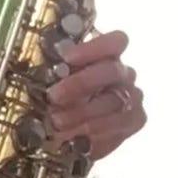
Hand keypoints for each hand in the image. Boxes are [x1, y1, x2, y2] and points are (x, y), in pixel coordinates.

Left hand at [47, 30, 145, 160]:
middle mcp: (123, 72)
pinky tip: (78, 136)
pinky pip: (121, 122)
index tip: (67, 58)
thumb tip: (40, 71)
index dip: (94, 48)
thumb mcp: (54, 85)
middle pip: (112, 70)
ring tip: (58, 122)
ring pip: (115, 100)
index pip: (115, 41)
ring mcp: (132, 95)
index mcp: (106, 54)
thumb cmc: (62, 102)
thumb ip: (54, 74)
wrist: (72, 136)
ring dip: (84, 112)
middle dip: (81, 83)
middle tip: (54, 96)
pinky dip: (97, 130)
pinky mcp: (136, 119)